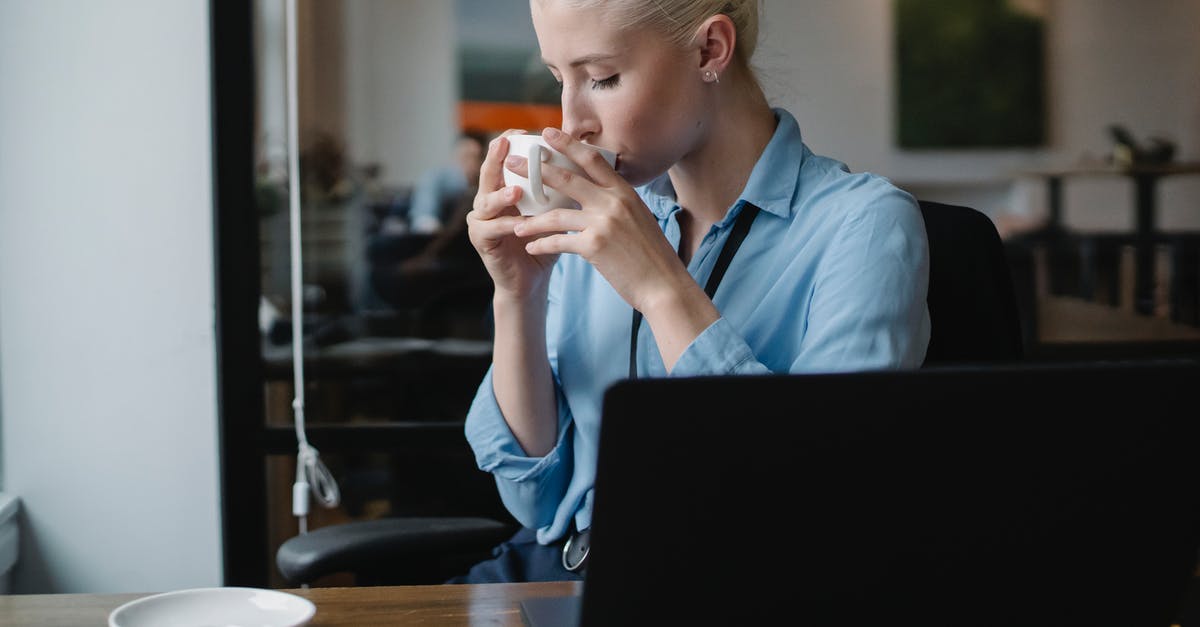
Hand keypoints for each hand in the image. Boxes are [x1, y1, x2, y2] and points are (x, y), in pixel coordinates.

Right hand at [465, 130, 557, 301]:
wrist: (531, 280)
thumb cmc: (545, 241)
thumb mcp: (553, 209)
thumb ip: (560, 187)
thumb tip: (587, 160)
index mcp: (502, 188)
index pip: (502, 160)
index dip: (508, 143)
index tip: (523, 130)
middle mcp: (486, 200)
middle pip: (488, 174)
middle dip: (496, 158)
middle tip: (505, 145)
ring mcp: (480, 220)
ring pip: (486, 201)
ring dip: (501, 196)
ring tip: (516, 192)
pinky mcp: (481, 240)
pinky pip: (493, 229)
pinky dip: (507, 226)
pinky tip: (520, 224)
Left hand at [508, 128, 691, 313]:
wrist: (663, 285)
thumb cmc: (651, 255)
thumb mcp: (639, 218)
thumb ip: (617, 202)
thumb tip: (598, 190)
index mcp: (625, 191)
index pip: (592, 159)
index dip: (567, 143)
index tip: (546, 133)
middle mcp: (614, 202)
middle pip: (567, 178)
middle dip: (535, 169)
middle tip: (512, 162)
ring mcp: (603, 223)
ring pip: (556, 214)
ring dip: (531, 219)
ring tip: (513, 222)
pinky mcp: (594, 246)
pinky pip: (558, 241)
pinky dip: (542, 244)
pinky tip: (531, 247)